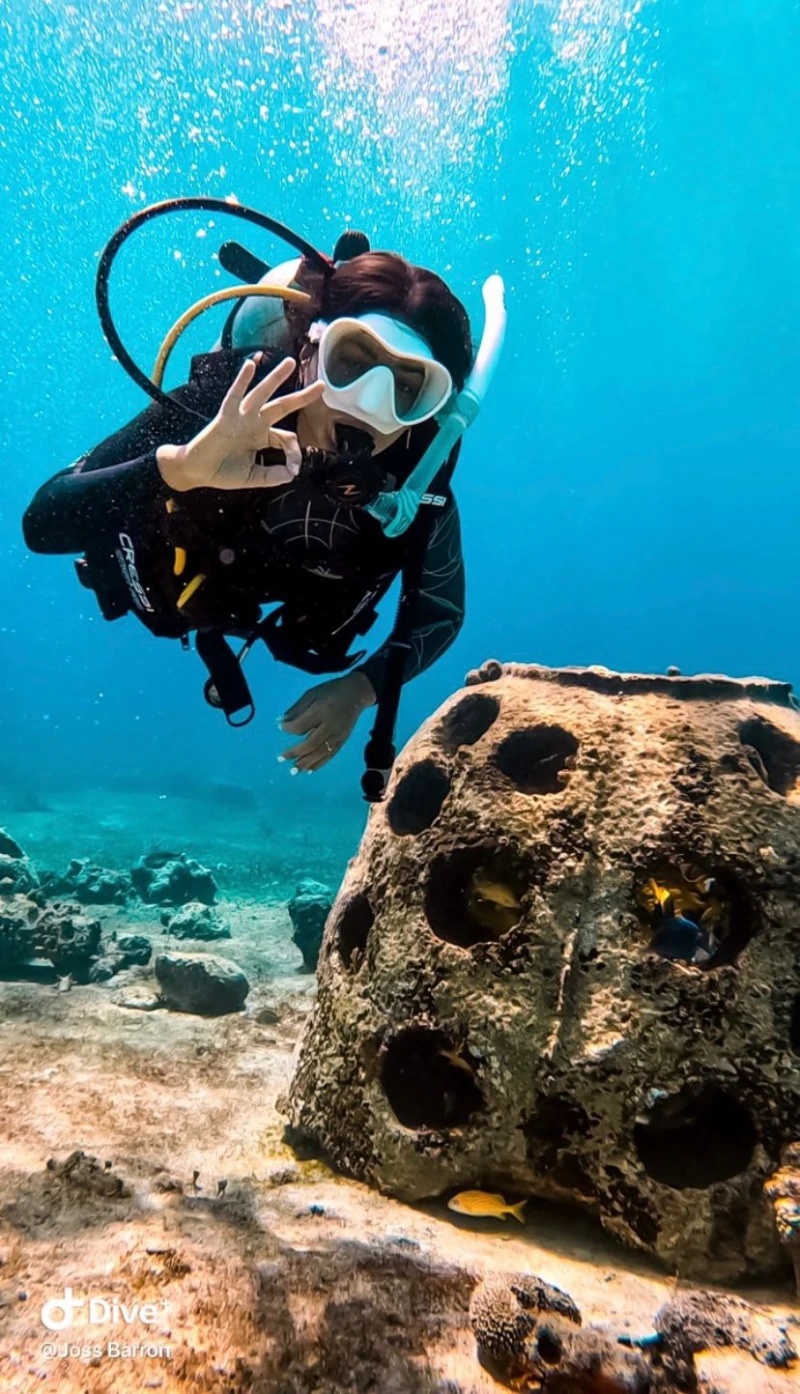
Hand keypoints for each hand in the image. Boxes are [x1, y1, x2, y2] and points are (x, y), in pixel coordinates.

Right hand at [156, 355, 323, 491]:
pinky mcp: (225, 417)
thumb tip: (291, 474)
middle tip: (322, 385)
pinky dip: (241, 381)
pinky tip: (250, 366)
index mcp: (262, 436)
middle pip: (282, 406)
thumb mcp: (253, 478)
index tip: (293, 468)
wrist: (196, 471)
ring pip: (262, 394)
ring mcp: (241, 418)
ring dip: (276, 378)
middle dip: (302, 396)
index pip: (287, 437)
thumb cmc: (222, 472)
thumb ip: (272, 477)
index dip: (294, 453)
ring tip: (290, 363)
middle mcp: (254, 423)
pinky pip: (235, 396)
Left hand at [279, 672, 376, 772]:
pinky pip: (330, 755)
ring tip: (293, 771)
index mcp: (321, 710)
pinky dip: (319, 763)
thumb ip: (296, 709)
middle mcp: (330, 725)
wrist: (357, 693)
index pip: (301, 726)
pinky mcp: (343, 740)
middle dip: (295, 752)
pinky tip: (308, 769)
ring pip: (320, 753)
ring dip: (305, 763)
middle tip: (281, 758)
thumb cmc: (331, 691)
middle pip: (311, 744)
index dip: (288, 728)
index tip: (281, 727)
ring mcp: (338, 735)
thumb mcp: (312, 694)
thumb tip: (280, 722)